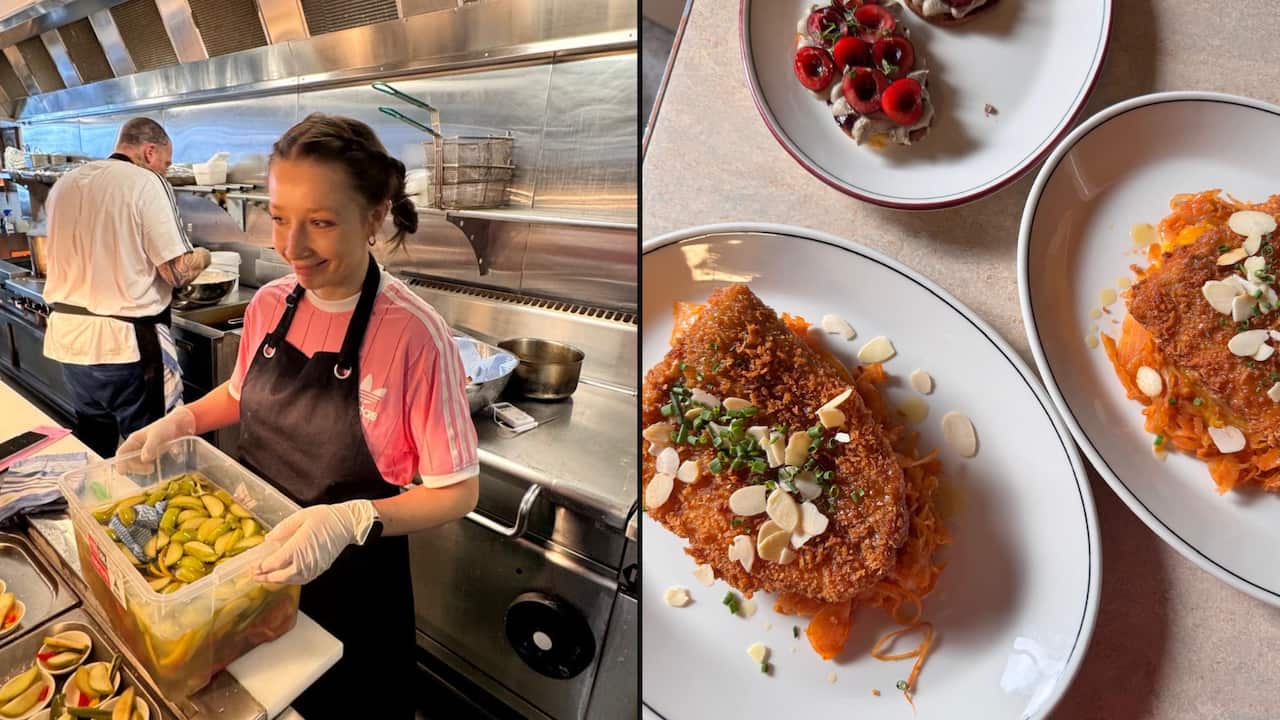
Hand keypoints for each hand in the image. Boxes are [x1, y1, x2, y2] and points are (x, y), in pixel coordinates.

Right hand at [116, 406, 194, 463]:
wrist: (179, 424)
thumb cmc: (166, 426)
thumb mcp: (157, 435)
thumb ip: (150, 446)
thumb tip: (144, 459)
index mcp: (134, 440)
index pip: (121, 453)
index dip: (120, 463)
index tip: (125, 472)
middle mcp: (137, 446)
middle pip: (129, 461)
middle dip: (136, 468)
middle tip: (150, 469)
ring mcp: (145, 451)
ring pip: (137, 464)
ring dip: (142, 469)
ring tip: (154, 469)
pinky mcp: (153, 455)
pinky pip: (146, 464)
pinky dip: (149, 468)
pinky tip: (157, 468)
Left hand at [255, 500, 376, 584]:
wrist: (347, 524)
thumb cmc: (324, 517)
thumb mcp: (301, 516)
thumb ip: (283, 528)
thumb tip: (268, 539)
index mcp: (298, 546)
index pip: (275, 562)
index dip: (262, 567)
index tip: (253, 566)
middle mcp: (305, 560)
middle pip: (281, 576)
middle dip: (266, 578)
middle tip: (255, 576)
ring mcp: (313, 567)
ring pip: (291, 580)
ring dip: (277, 581)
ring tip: (266, 578)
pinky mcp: (320, 569)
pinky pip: (302, 580)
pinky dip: (290, 580)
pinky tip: (284, 577)